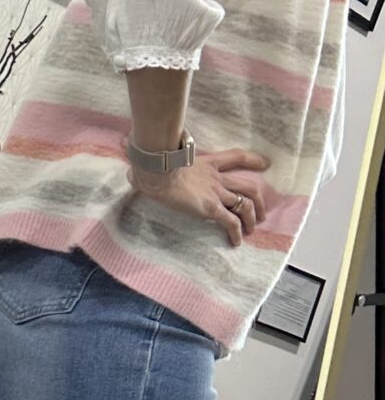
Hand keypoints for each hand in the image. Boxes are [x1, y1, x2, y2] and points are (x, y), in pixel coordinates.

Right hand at [127, 145, 269, 246]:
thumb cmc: (154, 164)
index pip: (236, 157)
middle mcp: (216, 179)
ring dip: (252, 218)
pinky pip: (230, 222)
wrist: (156, 170)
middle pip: (249, 186)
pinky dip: (237, 233)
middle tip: (261, 212)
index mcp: (207, 164)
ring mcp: (215, 193)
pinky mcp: (211, 208)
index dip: (253, 160)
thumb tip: (134, 172)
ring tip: (252, 229)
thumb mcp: (163, 162)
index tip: (265, 164)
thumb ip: (158, 165)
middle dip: (259, 200)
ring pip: (245, 206)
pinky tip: (236, 242)